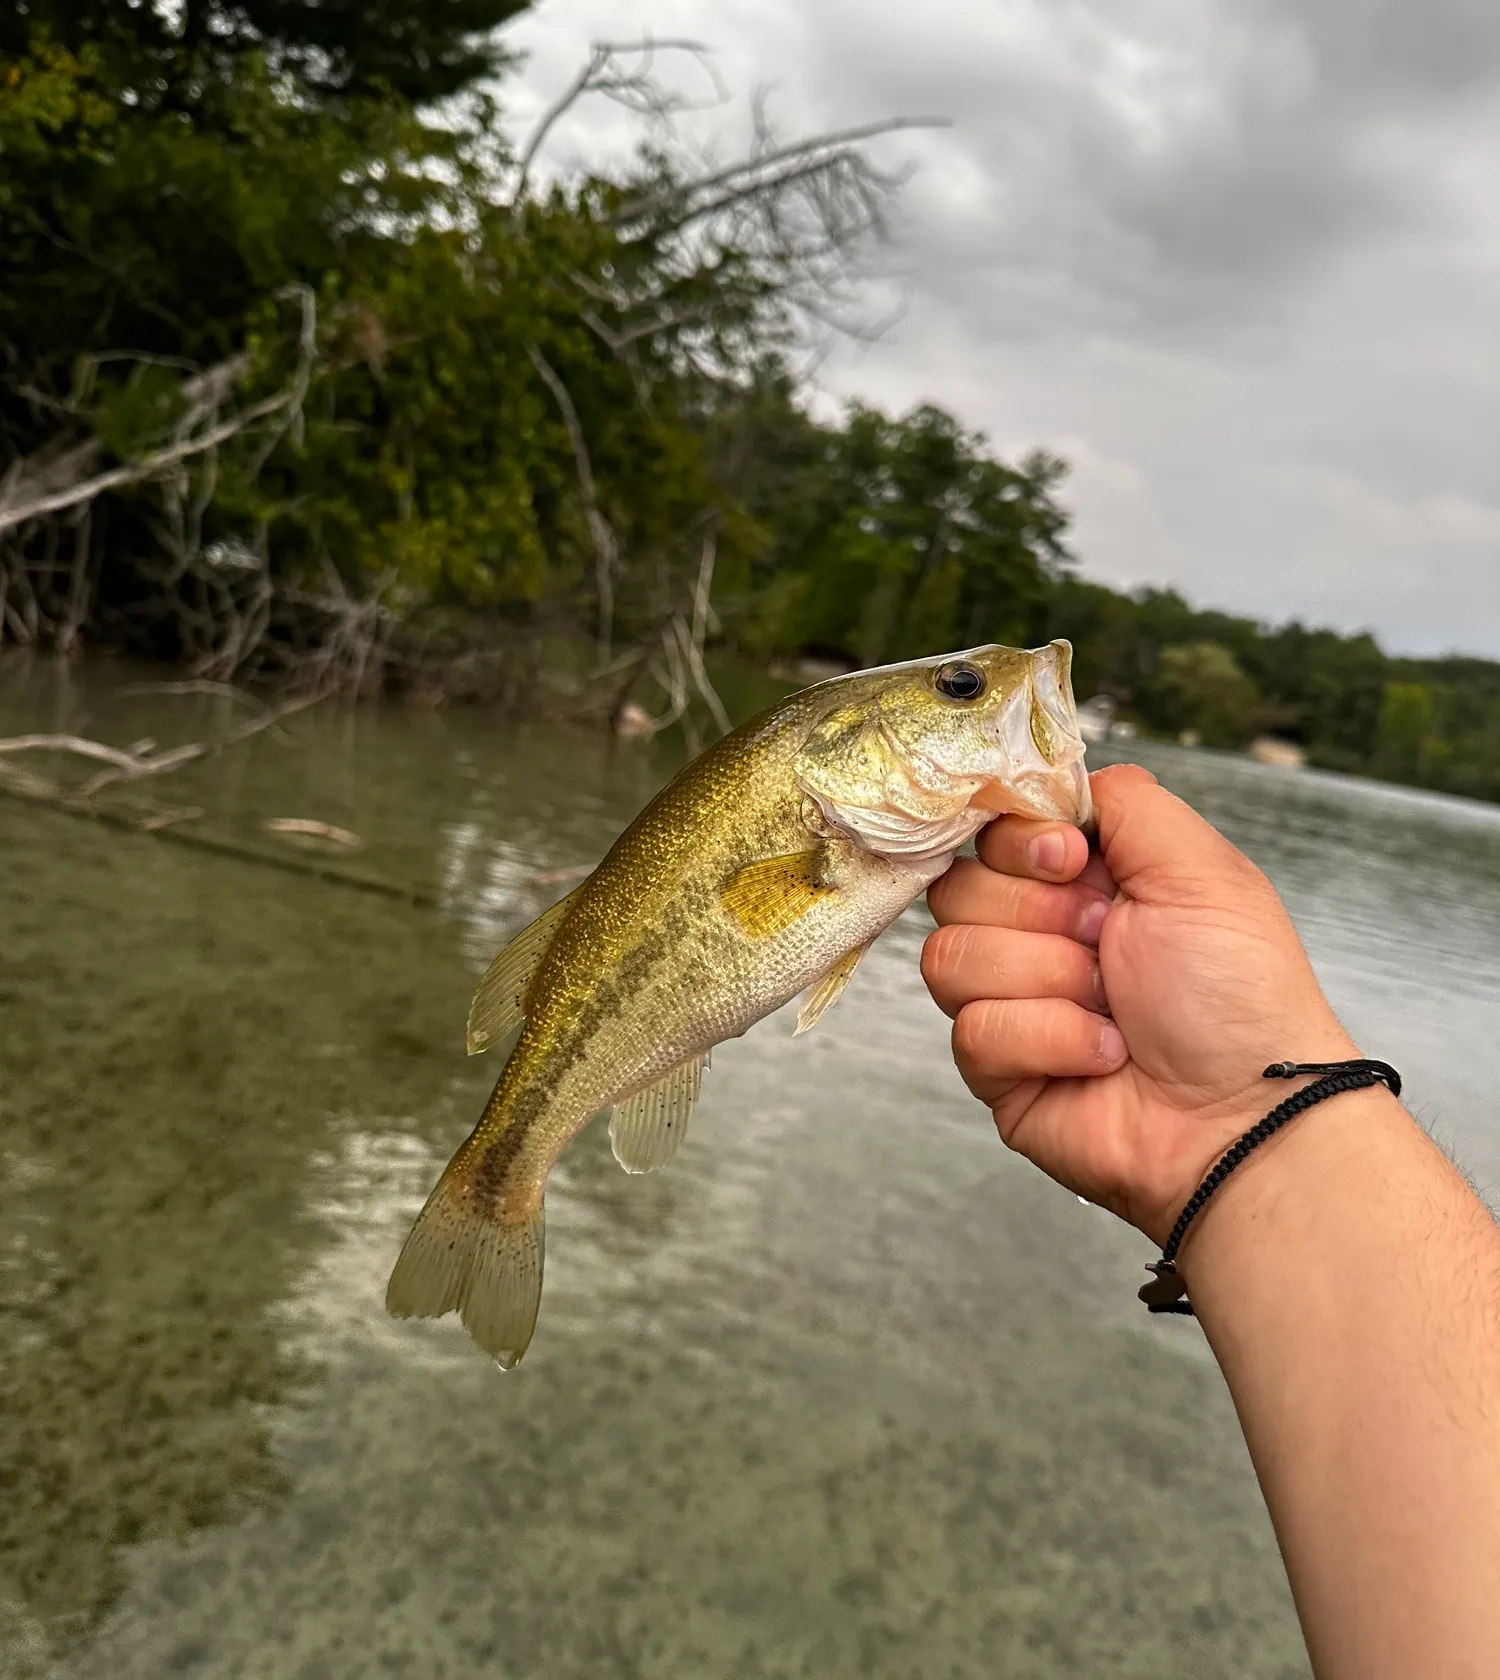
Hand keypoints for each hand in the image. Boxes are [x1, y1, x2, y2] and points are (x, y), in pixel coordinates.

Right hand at [922, 764, 1359, 1244]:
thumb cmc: (1239, 995)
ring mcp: (1013, 1002)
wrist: (1242, 1115)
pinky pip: (973, 1030)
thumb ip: (1123, 799)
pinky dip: (1048, 1038)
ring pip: (951, 958)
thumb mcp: (1200, 868)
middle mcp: (1040, 934)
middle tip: (1108, 943)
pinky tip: (1101, 1055)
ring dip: (1046, 979)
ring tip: (1111, 1008)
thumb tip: (1052, 780)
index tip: (1068, 858)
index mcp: (1082, 879)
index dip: (1018, 840)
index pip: (990, 830)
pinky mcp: (997, 1070)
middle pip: (957, 889)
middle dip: (1039, 915)